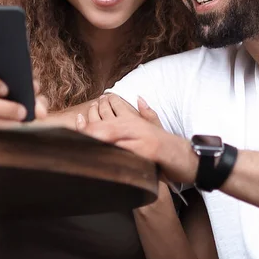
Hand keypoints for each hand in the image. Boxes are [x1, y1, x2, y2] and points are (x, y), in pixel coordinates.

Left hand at [78, 95, 197, 183]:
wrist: (191, 159)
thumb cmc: (170, 149)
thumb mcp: (156, 128)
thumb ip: (146, 113)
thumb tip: (138, 98)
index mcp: (134, 121)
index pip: (106, 119)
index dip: (88, 122)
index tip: (72, 128)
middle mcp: (136, 125)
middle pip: (104, 125)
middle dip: (85, 131)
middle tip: (66, 139)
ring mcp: (142, 136)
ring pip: (112, 134)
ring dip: (95, 138)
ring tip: (77, 145)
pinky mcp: (148, 149)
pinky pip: (127, 149)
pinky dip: (112, 152)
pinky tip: (100, 157)